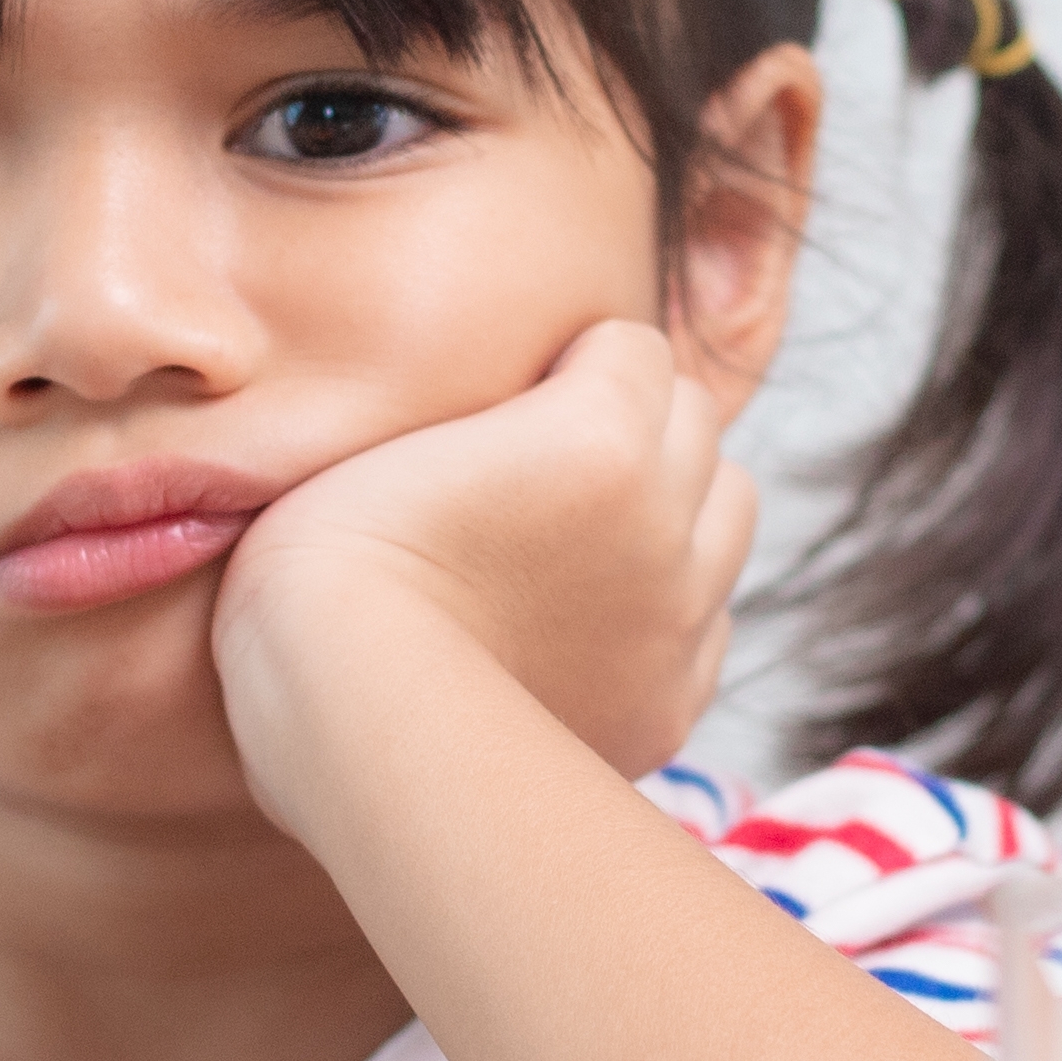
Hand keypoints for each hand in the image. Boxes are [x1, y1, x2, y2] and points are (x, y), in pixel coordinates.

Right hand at [214, 320, 756, 802]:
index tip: (518, 401)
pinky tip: (587, 625)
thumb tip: (522, 411)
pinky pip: (709, 623)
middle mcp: (664, 518)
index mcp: (602, 433)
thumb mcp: (392, 436)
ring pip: (729, 509)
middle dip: (638, 421)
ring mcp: (677, 616)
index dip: (571, 365)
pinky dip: (666, 611)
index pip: (634, 346)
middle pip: (694, 417)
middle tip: (552, 464)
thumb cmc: (332, 565)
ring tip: (589, 536)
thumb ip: (489, 409)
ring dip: (677, 503)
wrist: (345, 715)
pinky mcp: (667, 700)